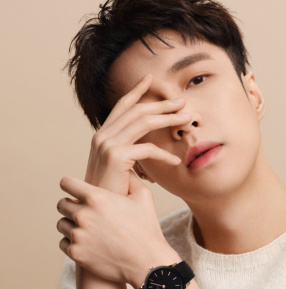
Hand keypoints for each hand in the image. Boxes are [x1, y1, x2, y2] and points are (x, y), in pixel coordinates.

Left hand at [56, 172, 180, 287]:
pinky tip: (88, 243)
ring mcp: (78, 235)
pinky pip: (63, 242)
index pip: (66, 183)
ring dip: (71, 225)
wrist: (147, 262)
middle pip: (61, 204)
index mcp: (97, 198)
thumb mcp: (143, 197)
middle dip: (71, 206)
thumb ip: (130, 179)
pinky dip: (73, 243)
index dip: (70, 185)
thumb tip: (125, 168)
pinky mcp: (75, 253)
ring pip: (61, 224)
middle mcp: (84, 214)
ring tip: (87, 229)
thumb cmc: (147, 228)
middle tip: (84, 212)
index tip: (74, 190)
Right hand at [85, 73, 190, 194]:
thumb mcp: (119, 166)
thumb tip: (148, 145)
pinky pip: (148, 149)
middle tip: (182, 102)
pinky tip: (177, 162)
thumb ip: (129, 150)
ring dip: (169, 119)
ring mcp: (108, 144)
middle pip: (138, 111)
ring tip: (187, 120)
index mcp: (103, 134)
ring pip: (144, 123)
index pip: (122, 106)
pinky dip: (165, 155)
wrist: (95, 210)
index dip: (136, 90)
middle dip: (162, 104)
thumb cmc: (111, 191)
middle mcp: (103, 135)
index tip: (151, 78)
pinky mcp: (116, 157)